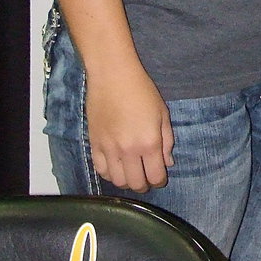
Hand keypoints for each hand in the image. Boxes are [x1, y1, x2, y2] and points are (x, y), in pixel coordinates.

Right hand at [85, 61, 174, 192]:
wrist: (113, 76)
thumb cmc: (142, 90)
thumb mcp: (162, 113)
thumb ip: (167, 141)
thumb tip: (167, 163)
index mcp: (149, 143)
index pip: (155, 176)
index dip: (159, 181)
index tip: (159, 178)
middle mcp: (128, 150)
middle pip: (135, 184)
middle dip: (144, 185)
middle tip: (146, 178)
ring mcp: (109, 149)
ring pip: (117, 181)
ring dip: (126, 182)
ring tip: (131, 173)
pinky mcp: (94, 144)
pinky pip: (100, 170)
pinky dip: (109, 174)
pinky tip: (115, 167)